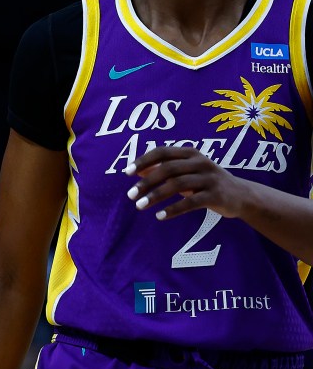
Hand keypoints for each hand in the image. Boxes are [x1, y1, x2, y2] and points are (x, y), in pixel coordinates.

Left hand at [125, 145, 248, 219]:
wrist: (241, 195)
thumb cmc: (206, 182)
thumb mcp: (186, 172)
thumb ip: (163, 169)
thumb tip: (136, 170)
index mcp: (190, 153)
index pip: (162, 152)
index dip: (143, 160)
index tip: (127, 172)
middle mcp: (200, 162)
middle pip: (168, 169)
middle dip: (146, 182)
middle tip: (131, 195)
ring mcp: (209, 178)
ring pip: (177, 185)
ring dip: (156, 196)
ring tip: (140, 206)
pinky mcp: (216, 195)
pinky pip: (191, 202)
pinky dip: (173, 209)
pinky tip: (160, 216)